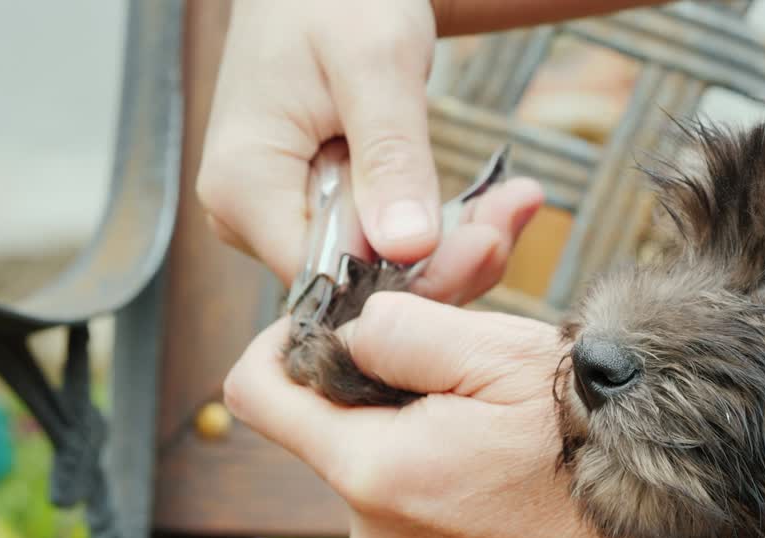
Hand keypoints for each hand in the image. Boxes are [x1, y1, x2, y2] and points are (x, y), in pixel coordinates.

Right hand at [198, 0, 538, 296]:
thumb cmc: (337, 0)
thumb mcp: (374, 65)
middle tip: (521, 208)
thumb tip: (405, 248)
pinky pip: (388, 246)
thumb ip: (390, 157)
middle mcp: (251, 220)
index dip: (410, 277)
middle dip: (448, 258)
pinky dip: (444, 230)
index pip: (329, 278)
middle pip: (361, 283)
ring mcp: (284, 222)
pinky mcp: (322, 217)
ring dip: (457, 244)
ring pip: (383, 271)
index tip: (486, 242)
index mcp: (243, 188)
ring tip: (520, 200)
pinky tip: (498, 201)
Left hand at [223, 292, 739, 537]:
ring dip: (428, 423)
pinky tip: (520, 458)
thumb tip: (350, 329)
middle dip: (386, 376)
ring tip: (511, 408)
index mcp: (378, 473)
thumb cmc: (613, 449)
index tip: (332, 314)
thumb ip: (403, 330)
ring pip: (385, 465)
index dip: (283, 335)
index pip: (260, 393)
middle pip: (335, 428)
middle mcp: (379, 535)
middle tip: (467, 345)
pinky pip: (423, 509)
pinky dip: (452, 468)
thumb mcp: (507, 356)